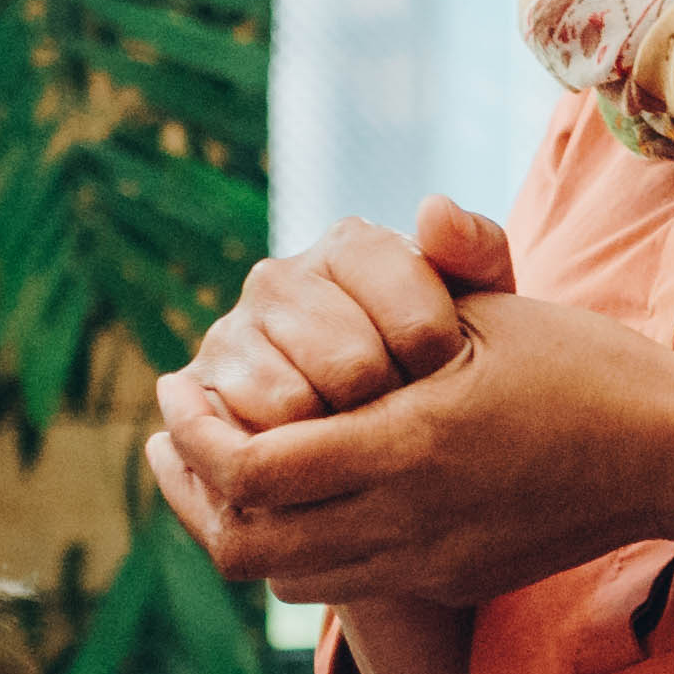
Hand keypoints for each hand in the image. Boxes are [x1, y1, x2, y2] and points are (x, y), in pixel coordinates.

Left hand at [145, 273, 673, 615]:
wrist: (673, 459)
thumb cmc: (587, 366)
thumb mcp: (498, 311)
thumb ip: (424, 278)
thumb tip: (389, 217)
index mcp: (410, 446)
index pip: (253, 468)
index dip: (195, 434)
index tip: (174, 387)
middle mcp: (409, 522)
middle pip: (247, 546)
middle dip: (191, 492)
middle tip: (171, 437)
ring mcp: (428, 564)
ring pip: (286, 579)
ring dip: (241, 526)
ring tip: (220, 466)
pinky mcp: (447, 581)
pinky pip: (344, 583)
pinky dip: (298, 547)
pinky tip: (297, 492)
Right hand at [167, 197, 513, 445]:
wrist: (360, 427)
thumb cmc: (432, 363)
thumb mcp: (477, 312)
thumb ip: (476, 254)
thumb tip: (432, 209)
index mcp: (351, 245)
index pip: (415, 321)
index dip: (442, 374)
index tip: (449, 387)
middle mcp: (281, 276)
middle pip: (355, 369)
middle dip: (391, 412)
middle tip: (406, 424)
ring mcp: (233, 329)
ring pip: (299, 405)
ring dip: (340, 441)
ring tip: (362, 441)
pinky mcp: (196, 386)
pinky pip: (252, 440)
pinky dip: (289, 464)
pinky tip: (318, 461)